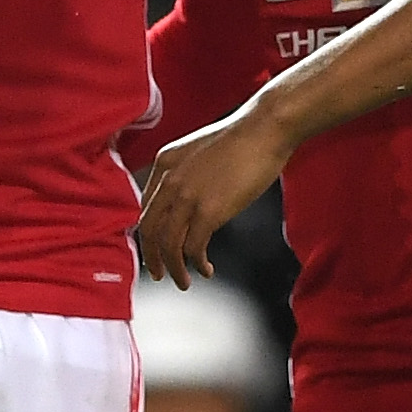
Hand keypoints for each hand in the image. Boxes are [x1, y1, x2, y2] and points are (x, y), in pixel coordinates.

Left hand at [136, 101, 299, 286]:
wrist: (264, 129)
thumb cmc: (242, 139)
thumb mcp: (199, 152)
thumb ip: (187, 174)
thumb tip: (190, 202)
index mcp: (164, 164)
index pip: (147, 209)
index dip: (149, 235)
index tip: (156, 250)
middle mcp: (169, 181)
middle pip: (150, 231)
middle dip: (153, 258)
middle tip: (159, 275)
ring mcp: (187, 197)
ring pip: (169, 245)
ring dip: (174, 269)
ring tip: (183, 282)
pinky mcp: (208, 211)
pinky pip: (193, 248)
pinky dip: (197, 264)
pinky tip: (207, 270)